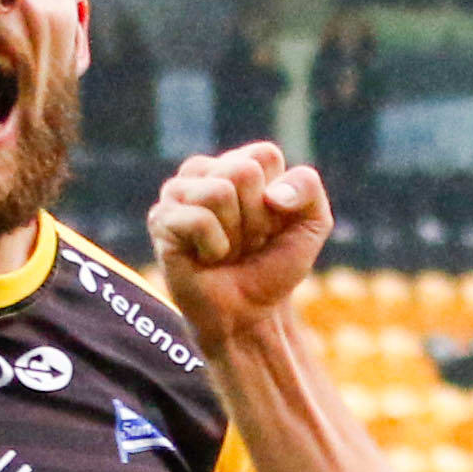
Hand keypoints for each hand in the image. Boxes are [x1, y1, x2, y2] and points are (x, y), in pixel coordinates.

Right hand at [147, 143, 331, 353]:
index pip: (264, 156)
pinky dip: (214, 248)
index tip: (270, 225)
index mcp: (237, 163)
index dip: (278, 199)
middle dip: (256, 218)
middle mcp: (203, 171)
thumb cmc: (273, 266)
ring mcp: (177, 193)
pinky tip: (206, 259)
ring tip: (227, 251)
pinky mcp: (161, 220)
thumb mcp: (312, 224)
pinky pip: (198, 220)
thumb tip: (271, 194)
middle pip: (243, 172)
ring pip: (219, 192)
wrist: (249, 314)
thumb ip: (308, 187)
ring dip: (234, 235)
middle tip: (246, 244)